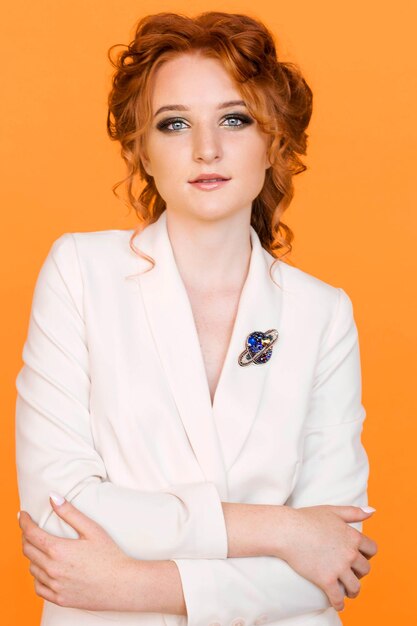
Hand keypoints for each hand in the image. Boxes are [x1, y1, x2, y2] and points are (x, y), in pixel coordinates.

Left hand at [18, 494, 137, 610]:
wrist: (121, 584)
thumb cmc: (109, 554)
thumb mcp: (91, 529)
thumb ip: (70, 512)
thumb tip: (52, 497)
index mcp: (58, 550)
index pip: (30, 533)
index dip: (24, 522)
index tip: (23, 515)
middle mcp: (52, 569)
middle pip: (27, 550)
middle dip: (25, 536)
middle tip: (30, 528)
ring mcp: (54, 585)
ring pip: (32, 568)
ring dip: (32, 555)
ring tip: (39, 547)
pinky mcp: (59, 598)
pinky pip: (38, 587)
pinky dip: (37, 576)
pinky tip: (44, 569)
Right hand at [273, 505, 377, 611]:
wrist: (288, 530)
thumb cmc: (308, 518)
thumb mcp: (333, 511)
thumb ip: (354, 512)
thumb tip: (373, 511)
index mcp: (352, 536)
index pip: (372, 549)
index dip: (367, 554)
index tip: (361, 557)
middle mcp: (349, 553)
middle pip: (365, 569)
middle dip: (360, 572)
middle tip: (352, 573)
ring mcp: (339, 568)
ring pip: (355, 587)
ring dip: (353, 591)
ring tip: (349, 592)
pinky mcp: (326, 580)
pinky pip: (338, 598)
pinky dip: (339, 603)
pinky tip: (337, 604)